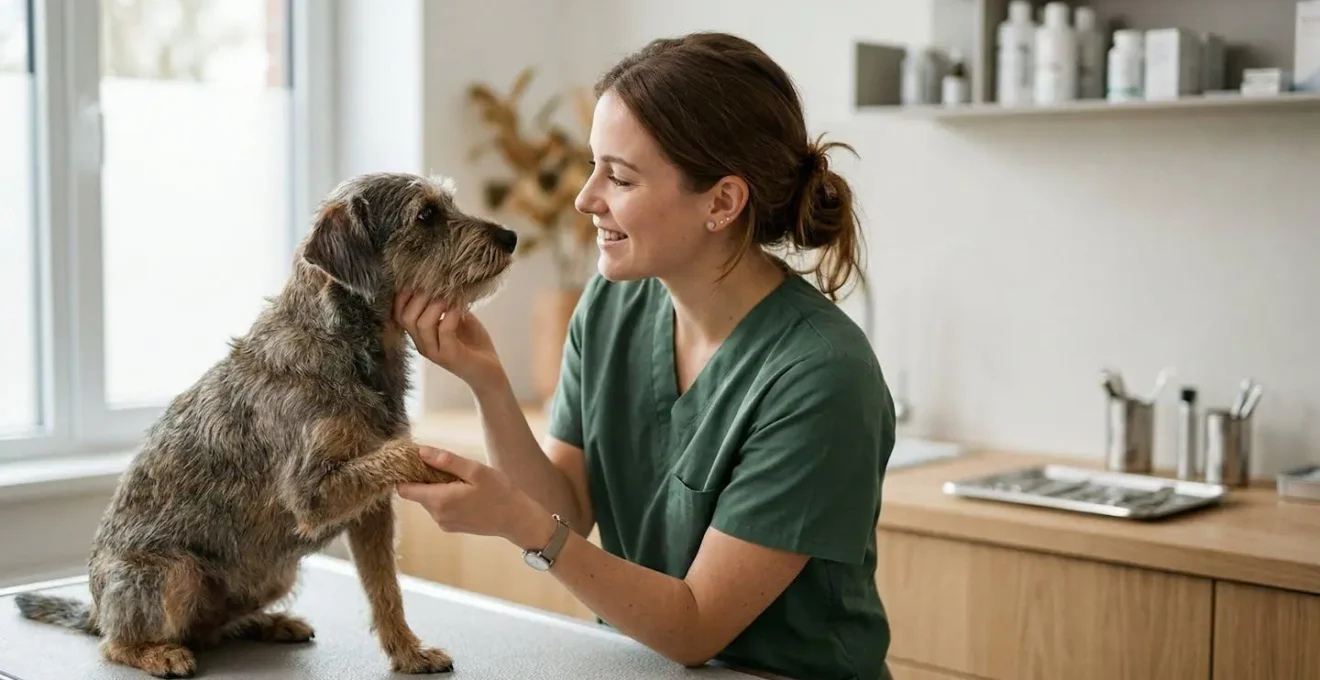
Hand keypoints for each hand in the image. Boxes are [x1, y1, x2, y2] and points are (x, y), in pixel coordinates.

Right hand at [393, 289, 502, 389]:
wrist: (489, 373)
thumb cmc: (473, 344)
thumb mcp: (457, 318)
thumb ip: (446, 304)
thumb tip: (442, 279)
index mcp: (419, 335)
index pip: (398, 314)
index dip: (405, 295)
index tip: (421, 279)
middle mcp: (422, 344)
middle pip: (406, 317)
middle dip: (420, 296)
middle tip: (438, 287)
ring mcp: (434, 352)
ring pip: (421, 323)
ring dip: (436, 304)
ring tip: (449, 297)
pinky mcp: (450, 356)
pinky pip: (444, 330)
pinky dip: (452, 314)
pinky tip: (460, 308)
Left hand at [396, 447, 554, 548]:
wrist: (517, 519)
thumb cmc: (500, 493)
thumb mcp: (475, 471)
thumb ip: (446, 461)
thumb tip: (421, 452)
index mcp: (440, 500)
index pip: (404, 490)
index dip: (404, 474)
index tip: (412, 461)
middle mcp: (437, 515)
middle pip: (417, 493)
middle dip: (424, 478)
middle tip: (445, 465)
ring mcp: (444, 523)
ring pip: (428, 500)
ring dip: (437, 487)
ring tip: (460, 479)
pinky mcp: (451, 527)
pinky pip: (439, 508)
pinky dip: (444, 497)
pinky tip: (464, 491)